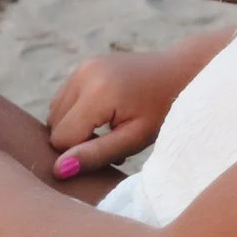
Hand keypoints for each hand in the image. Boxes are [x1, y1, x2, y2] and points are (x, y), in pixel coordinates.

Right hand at [45, 44, 205, 179]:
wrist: (181, 72)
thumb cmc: (163, 109)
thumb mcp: (135, 138)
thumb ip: (96, 154)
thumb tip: (58, 171)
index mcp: (98, 92)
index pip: (62, 139)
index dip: (81, 153)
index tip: (112, 151)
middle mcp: (84, 73)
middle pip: (55, 125)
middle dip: (77, 141)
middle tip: (113, 141)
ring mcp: (83, 66)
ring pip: (55, 113)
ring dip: (74, 128)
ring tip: (109, 130)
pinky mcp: (84, 65)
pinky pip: (63, 100)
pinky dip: (76, 114)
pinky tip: (103, 117)